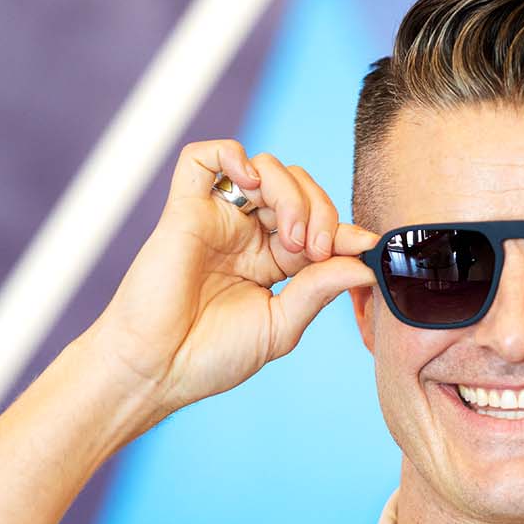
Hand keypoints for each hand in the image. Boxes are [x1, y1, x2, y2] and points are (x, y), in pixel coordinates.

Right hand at [83, 140, 377, 421]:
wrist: (156, 369)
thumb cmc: (210, 356)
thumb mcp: (281, 326)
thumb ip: (319, 289)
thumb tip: (365, 264)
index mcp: (273, 262)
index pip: (319, 226)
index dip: (345, 231)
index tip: (367, 246)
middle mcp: (247, 234)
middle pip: (298, 188)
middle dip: (321, 211)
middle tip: (315, 249)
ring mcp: (217, 218)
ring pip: (265, 168)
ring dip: (290, 193)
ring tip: (290, 237)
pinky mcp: (184, 208)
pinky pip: (203, 157)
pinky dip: (232, 155)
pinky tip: (250, 184)